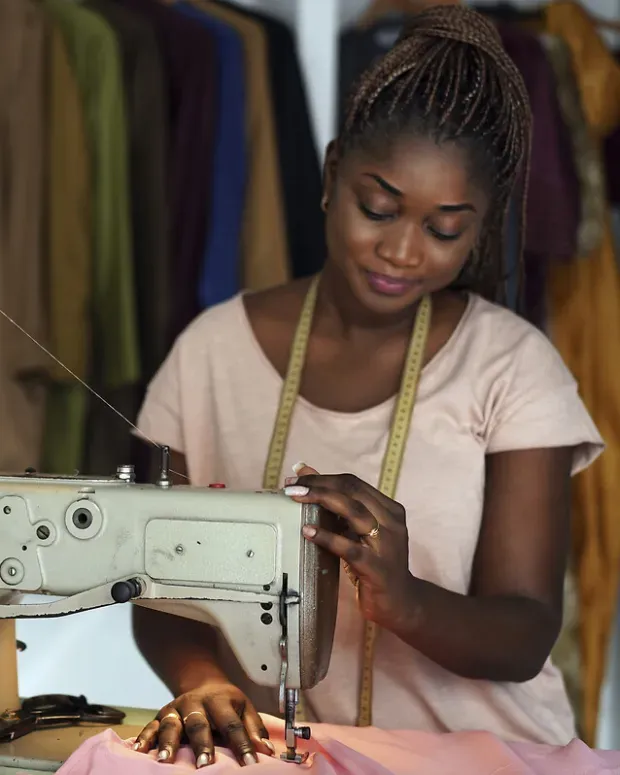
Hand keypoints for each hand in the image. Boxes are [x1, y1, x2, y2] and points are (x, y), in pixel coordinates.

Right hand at [133, 681, 274, 767]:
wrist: (202, 682)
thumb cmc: (226, 702)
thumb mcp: (244, 707)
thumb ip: (254, 728)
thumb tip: (267, 750)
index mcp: (219, 700)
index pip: (232, 724)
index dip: (242, 744)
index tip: (250, 764)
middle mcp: (195, 703)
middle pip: (198, 723)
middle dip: (201, 744)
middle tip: (203, 765)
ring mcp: (176, 708)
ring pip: (170, 724)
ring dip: (168, 742)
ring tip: (166, 760)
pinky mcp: (161, 715)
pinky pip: (150, 726)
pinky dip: (144, 738)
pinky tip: (139, 752)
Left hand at [285, 465, 413, 629]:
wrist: (401, 603)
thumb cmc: (375, 564)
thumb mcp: (358, 532)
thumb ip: (338, 505)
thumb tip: (306, 473)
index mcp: (389, 509)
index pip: (353, 483)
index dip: (323, 478)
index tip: (296, 479)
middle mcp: (391, 522)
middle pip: (352, 491)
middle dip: (319, 485)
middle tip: (290, 487)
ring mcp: (386, 545)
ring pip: (354, 512)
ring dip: (321, 500)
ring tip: (296, 499)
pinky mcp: (377, 568)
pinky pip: (350, 548)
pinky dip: (327, 536)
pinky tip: (308, 531)